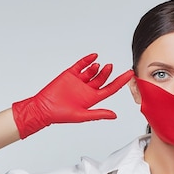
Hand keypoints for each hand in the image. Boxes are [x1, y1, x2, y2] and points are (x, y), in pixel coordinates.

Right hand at [12, 53, 133, 138]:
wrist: (43, 108)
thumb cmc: (61, 115)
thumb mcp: (82, 115)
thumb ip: (99, 114)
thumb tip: (114, 116)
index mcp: (92, 98)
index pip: (110, 88)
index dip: (120, 81)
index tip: (129, 74)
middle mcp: (87, 89)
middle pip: (101, 79)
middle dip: (107, 73)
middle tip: (110, 67)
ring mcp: (78, 81)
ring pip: (92, 71)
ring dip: (97, 67)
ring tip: (99, 65)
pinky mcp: (69, 74)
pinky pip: (80, 65)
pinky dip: (87, 60)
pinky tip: (93, 57)